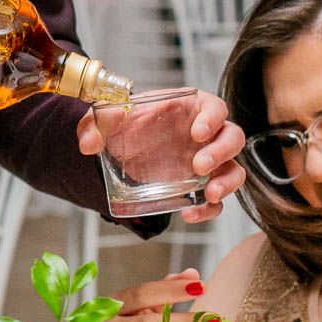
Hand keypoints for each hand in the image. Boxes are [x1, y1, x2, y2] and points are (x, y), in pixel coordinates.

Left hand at [75, 89, 245, 224]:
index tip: (197, 132)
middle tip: (199, 166)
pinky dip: (210, 209)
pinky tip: (190, 214)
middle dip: (221, 152)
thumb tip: (87, 143)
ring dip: (228, 182)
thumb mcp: (108, 118)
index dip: (212, 118)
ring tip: (210, 193)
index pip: (214, 107)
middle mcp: (207, 134)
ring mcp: (209, 161)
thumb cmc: (128, 123)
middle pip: (233, 137)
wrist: (126, 146)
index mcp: (191, 108)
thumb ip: (96, 124)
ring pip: (235, 169)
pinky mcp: (202, 185)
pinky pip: (216, 200)